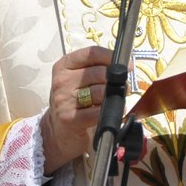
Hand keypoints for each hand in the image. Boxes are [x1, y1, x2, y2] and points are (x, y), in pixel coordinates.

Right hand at [40, 45, 112, 172]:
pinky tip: (110, 113)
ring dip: (114, 97)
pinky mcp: (69, 118)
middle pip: (100, 73)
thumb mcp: (79, 81)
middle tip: (122, 87)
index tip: (127, 64)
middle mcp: (62, 81)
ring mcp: (64, 99)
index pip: (91, 53)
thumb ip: (96, 70)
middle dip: (117, 80)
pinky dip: (110, 112)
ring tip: (114, 101)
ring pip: (101, 92)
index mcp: (64, 66)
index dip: (112, 57)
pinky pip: (98, 111)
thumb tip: (124, 67)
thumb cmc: (73, 102)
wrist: (58, 131)